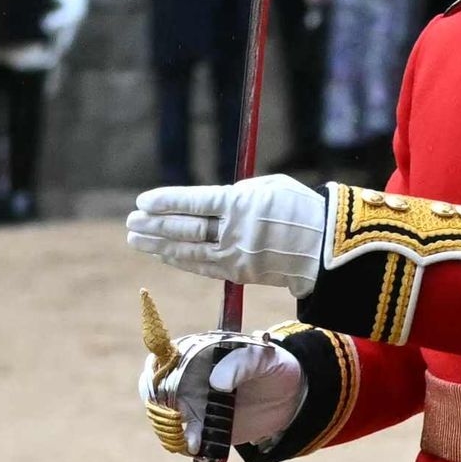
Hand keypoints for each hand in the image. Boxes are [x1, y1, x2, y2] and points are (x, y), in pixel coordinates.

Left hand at [125, 176, 326, 293]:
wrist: (328, 250)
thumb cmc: (303, 209)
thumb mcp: (272, 187)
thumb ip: (239, 193)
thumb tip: (212, 201)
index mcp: (242, 204)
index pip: (194, 202)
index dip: (166, 201)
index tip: (142, 201)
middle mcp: (235, 232)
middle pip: (185, 229)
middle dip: (155, 225)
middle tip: (131, 221)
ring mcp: (236, 256)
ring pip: (188, 250)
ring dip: (158, 245)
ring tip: (136, 239)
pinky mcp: (240, 274)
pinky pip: (202, 267)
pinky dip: (179, 260)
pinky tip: (162, 254)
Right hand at [138, 329, 299, 458]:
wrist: (290, 395)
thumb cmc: (274, 367)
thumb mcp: (263, 359)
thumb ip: (241, 364)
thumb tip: (217, 382)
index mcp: (195, 353)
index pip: (164, 361)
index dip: (161, 376)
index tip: (171, 392)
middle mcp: (187, 378)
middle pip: (157, 392)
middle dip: (164, 408)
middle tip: (180, 421)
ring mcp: (193, 404)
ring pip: (168, 419)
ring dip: (174, 431)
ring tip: (195, 443)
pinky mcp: (203, 428)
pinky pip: (186, 440)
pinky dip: (189, 446)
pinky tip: (199, 451)